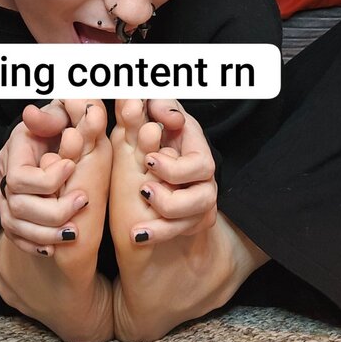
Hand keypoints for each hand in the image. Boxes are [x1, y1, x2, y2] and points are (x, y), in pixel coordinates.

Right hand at [0, 99, 104, 255]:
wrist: (57, 137)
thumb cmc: (64, 125)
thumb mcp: (63, 113)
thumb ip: (55, 115)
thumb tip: (32, 113)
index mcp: (16, 151)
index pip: (19, 177)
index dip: (47, 179)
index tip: (71, 167)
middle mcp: (6, 176)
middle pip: (16, 205)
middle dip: (52, 211)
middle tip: (82, 201)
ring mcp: (7, 198)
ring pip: (15, 225)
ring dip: (46, 233)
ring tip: (74, 232)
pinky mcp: (14, 215)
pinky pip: (16, 237)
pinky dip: (34, 245)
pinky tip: (55, 247)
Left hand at [119, 99, 217, 241]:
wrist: (151, 158)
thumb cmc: (152, 131)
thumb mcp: (152, 113)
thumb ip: (158, 106)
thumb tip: (166, 115)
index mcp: (195, 147)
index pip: (198, 163)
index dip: (174, 167)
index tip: (148, 161)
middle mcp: (202, 175)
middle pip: (203, 195)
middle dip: (171, 198)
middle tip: (144, 190)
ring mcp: (200, 198)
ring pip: (195, 217)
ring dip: (166, 223)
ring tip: (138, 226)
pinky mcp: (193, 218)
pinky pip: (183, 232)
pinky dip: (160, 235)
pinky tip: (138, 235)